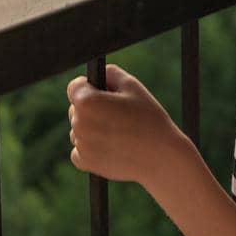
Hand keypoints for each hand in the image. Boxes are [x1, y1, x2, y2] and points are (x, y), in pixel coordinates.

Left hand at [66, 64, 186, 186]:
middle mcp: (79, 123)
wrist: (161, 157)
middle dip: (91, 108)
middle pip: (76, 108)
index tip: (103, 93)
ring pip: (79, 129)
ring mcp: (81, 144)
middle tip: (116, 114)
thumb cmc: (149, 119)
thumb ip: (110, 73)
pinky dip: (91, 148)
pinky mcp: (85, 162)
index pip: (75, 86)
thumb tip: (98, 76)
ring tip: (118, 131)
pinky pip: (80, 149)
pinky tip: (111, 145)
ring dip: (91, 128)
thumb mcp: (133, 86)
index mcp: (87, 102)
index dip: (89, 86)